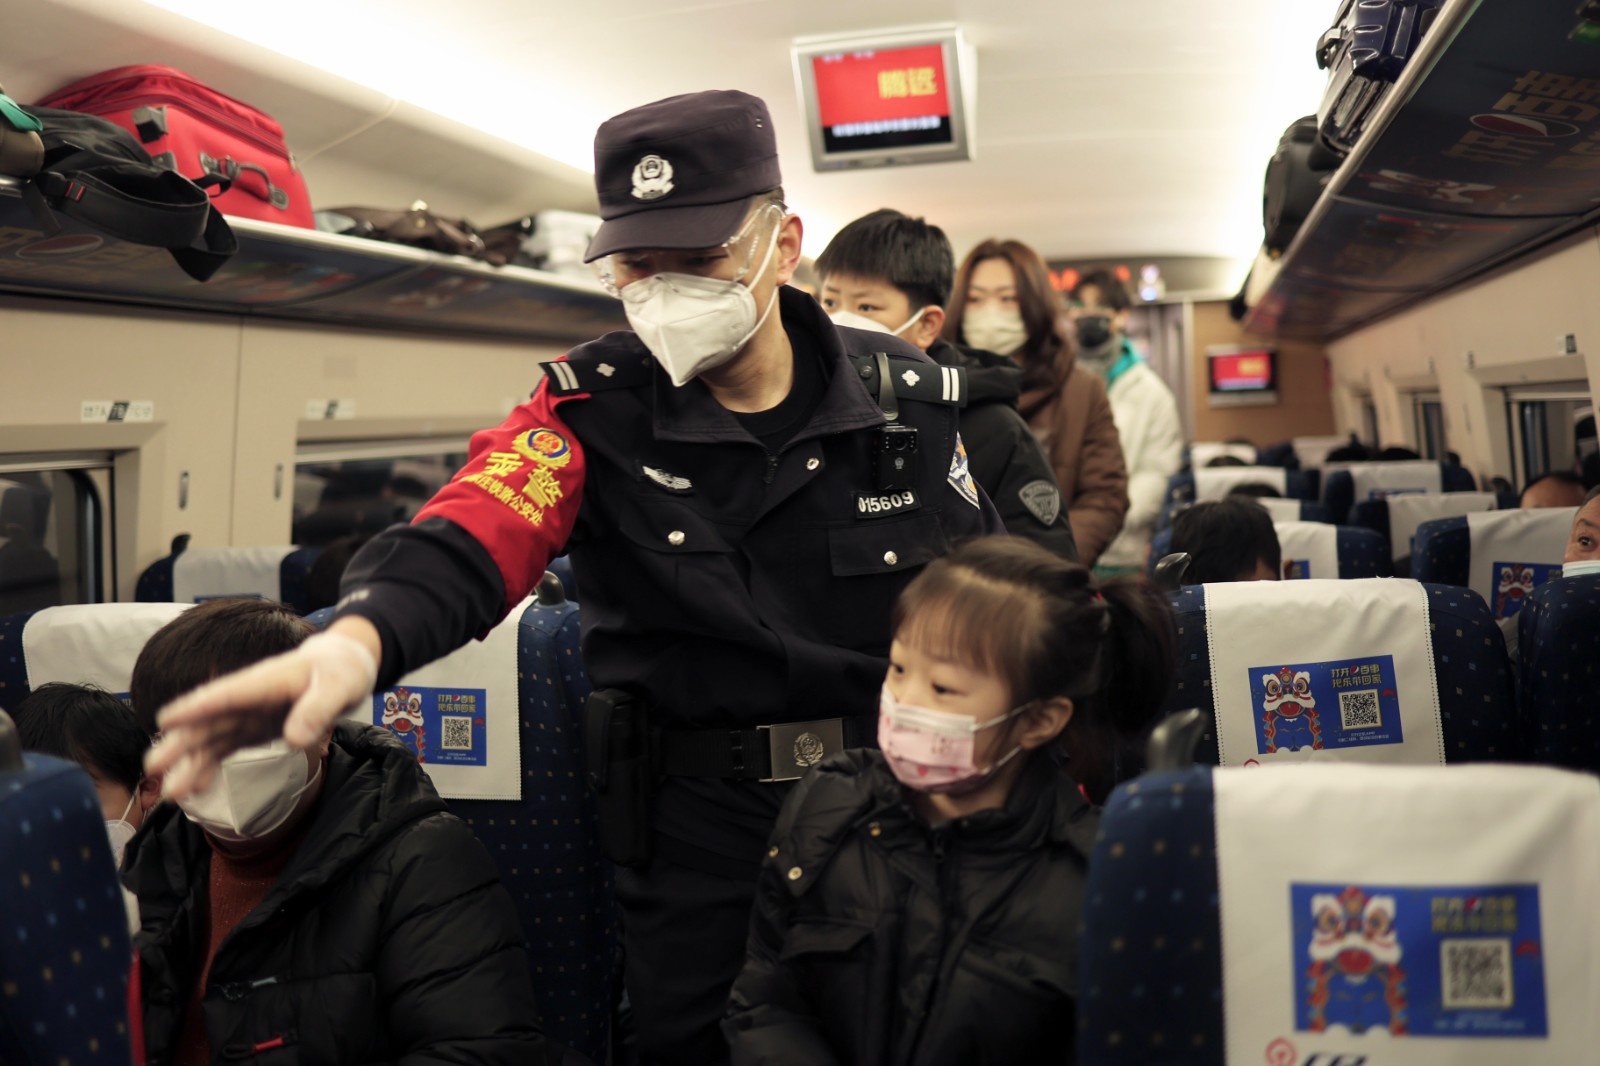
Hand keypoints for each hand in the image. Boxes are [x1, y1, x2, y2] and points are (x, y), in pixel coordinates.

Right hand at [146, 621, 379, 797]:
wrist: (344, 667)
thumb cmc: (340, 671)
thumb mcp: (338, 688)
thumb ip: (317, 711)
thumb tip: (293, 740)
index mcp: (264, 682)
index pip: (226, 695)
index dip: (196, 706)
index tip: (165, 720)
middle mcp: (248, 699)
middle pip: (209, 721)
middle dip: (181, 743)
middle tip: (154, 766)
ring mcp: (248, 715)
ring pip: (212, 739)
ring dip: (190, 763)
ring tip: (171, 794)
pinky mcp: (253, 729)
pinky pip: (226, 749)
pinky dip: (210, 766)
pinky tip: (195, 789)